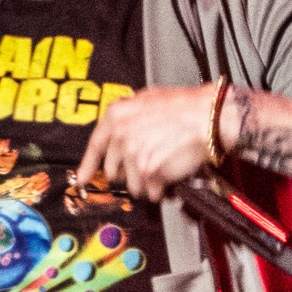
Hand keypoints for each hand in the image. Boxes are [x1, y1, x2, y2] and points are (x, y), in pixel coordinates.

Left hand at [76, 84, 221, 201]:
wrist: (208, 117)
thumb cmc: (185, 107)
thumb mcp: (147, 100)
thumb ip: (128, 117)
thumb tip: (119, 132)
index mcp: (117, 115)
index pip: (95, 147)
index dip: (88, 166)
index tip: (83, 178)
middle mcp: (121, 135)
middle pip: (112, 170)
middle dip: (127, 172)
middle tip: (145, 166)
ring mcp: (133, 154)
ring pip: (131, 184)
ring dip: (145, 182)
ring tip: (162, 168)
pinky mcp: (147, 170)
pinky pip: (149, 191)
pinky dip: (160, 189)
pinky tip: (169, 176)